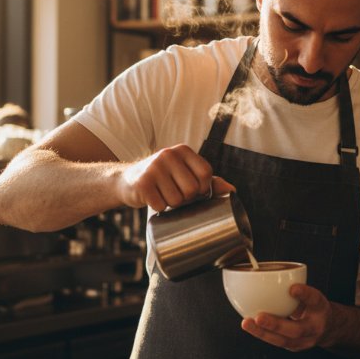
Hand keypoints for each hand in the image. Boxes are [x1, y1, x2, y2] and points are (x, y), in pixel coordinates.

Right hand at [118, 144, 234, 210]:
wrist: (127, 181)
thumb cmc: (163, 179)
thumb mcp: (185, 174)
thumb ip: (209, 180)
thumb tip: (232, 190)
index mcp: (183, 150)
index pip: (205, 173)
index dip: (204, 188)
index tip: (195, 192)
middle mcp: (168, 154)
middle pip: (192, 189)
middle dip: (186, 199)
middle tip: (175, 193)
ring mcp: (154, 168)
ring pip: (177, 200)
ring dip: (171, 204)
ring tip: (163, 194)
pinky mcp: (142, 183)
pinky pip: (160, 205)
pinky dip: (158, 208)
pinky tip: (152, 198)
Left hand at [240, 284, 332, 351]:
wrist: (327, 328)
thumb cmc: (313, 306)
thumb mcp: (311, 295)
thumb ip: (295, 288)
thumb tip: (267, 277)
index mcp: (320, 308)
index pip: (314, 300)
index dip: (304, 294)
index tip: (293, 288)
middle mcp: (315, 327)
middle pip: (297, 330)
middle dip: (276, 324)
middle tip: (259, 317)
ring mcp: (306, 341)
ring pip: (283, 341)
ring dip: (263, 332)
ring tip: (247, 323)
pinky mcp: (295, 347)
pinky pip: (277, 342)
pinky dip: (262, 333)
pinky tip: (250, 325)